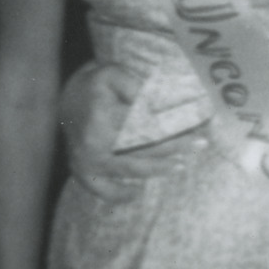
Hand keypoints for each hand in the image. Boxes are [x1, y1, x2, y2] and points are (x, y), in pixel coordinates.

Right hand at [59, 62, 205, 202]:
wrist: (67, 98)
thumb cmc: (97, 85)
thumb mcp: (113, 74)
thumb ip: (134, 86)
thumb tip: (158, 102)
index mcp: (102, 119)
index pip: (145, 128)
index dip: (173, 131)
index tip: (196, 130)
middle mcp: (92, 143)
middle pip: (141, 149)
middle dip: (174, 148)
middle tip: (201, 144)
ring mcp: (85, 161)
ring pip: (128, 169)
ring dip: (156, 169)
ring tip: (181, 165)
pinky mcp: (80, 170)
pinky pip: (100, 189)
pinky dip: (117, 194)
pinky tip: (136, 193)